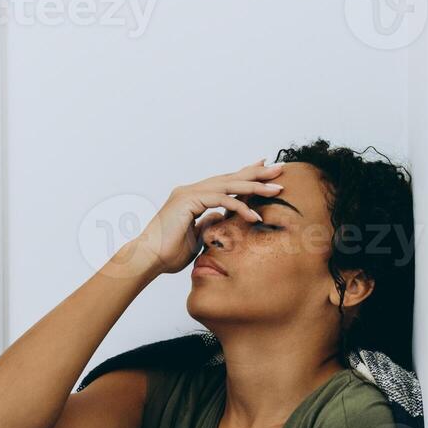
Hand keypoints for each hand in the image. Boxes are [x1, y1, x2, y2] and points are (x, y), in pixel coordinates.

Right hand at [120, 160, 284, 276]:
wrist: (148, 260)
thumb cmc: (168, 253)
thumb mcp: (197, 237)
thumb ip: (209, 224)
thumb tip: (221, 217)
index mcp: (193, 197)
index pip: (225, 182)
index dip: (246, 174)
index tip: (265, 168)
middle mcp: (191, 191)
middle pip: (230, 178)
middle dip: (256, 174)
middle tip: (280, 169)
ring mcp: (188, 193)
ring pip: (228, 185)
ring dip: (255, 187)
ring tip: (277, 189)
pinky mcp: (188, 201)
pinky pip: (221, 201)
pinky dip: (239, 207)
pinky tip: (255, 216)